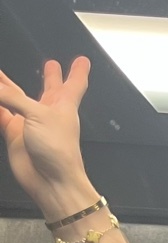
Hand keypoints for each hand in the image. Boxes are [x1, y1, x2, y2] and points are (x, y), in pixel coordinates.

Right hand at [0, 57, 96, 217]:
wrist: (51, 181)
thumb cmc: (58, 150)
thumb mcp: (39, 114)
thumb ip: (14, 98)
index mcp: (63, 104)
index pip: (74, 83)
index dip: (78, 71)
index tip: (83, 61)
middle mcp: (47, 111)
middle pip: (50, 88)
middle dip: (51, 76)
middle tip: (52, 64)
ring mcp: (30, 122)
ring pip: (18, 98)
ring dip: (10, 86)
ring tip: (2, 74)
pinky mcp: (14, 133)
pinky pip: (1, 113)